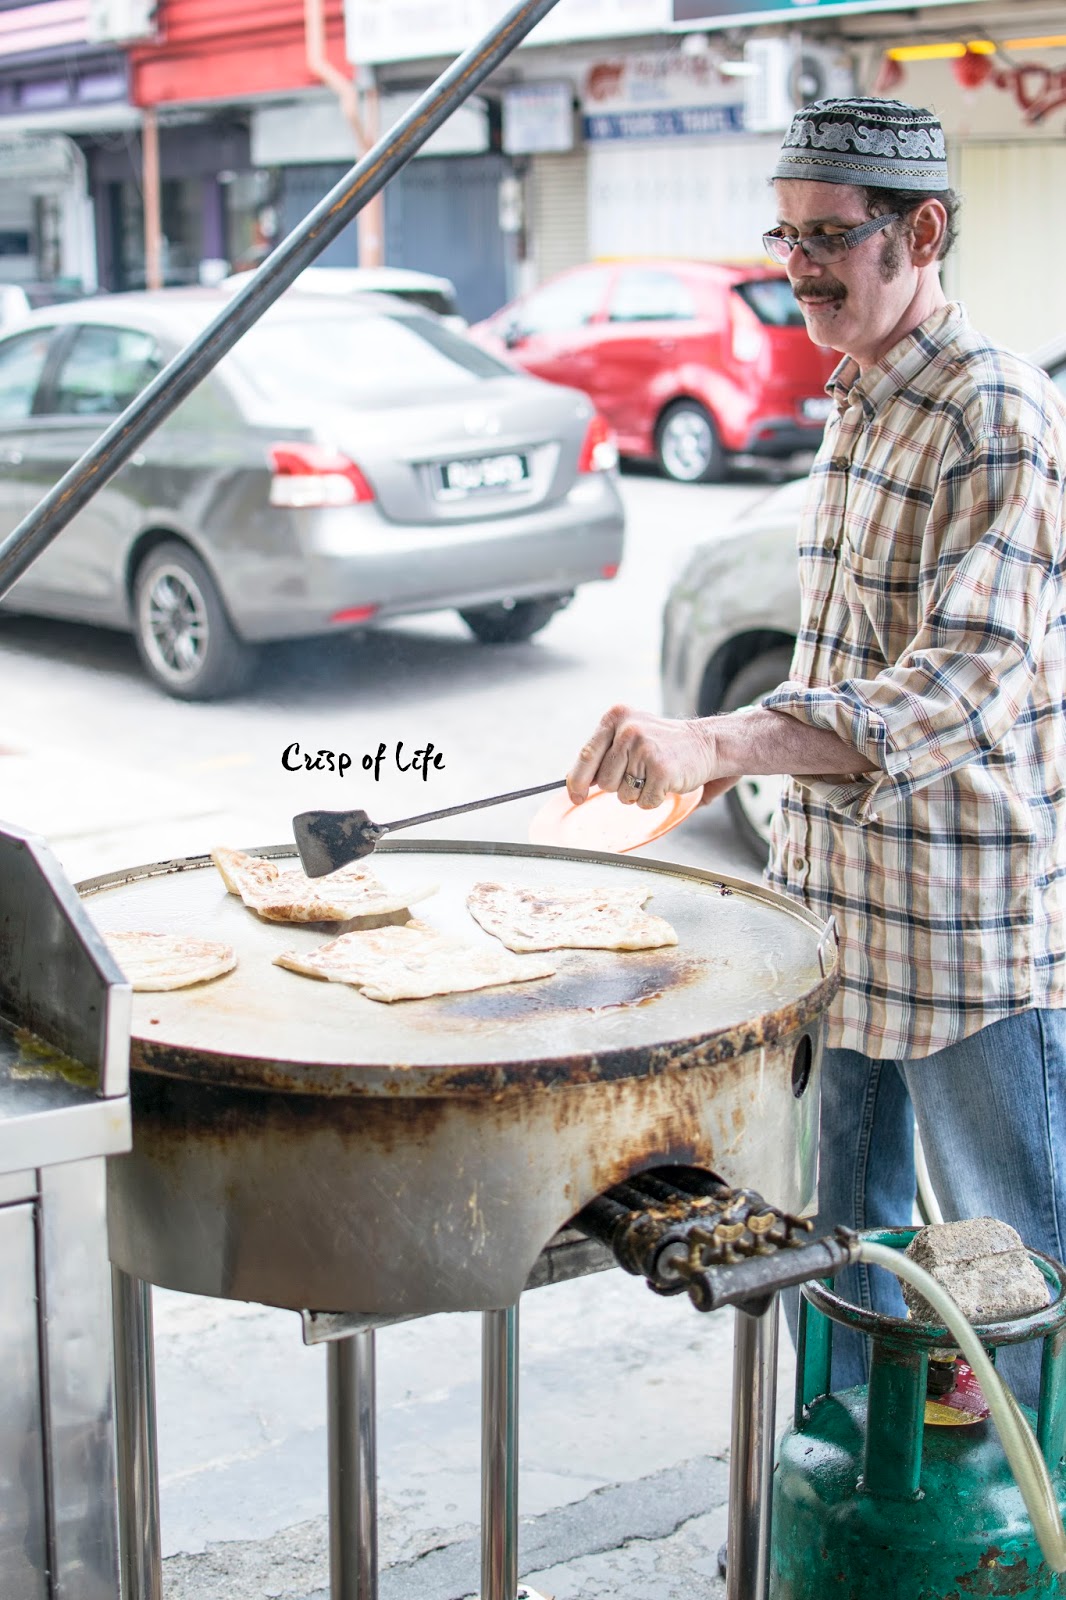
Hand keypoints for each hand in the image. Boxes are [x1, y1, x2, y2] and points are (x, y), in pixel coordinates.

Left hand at [567, 704, 719, 808]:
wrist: (707, 743)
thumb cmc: (665, 744)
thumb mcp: (629, 735)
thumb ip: (603, 754)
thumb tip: (576, 781)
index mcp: (616, 717)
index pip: (586, 755)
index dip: (577, 781)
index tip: (576, 796)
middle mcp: (628, 730)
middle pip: (604, 781)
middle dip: (619, 785)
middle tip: (641, 772)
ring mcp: (644, 749)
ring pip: (623, 794)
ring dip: (638, 792)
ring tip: (654, 774)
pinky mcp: (660, 770)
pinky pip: (644, 802)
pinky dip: (655, 798)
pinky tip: (666, 781)